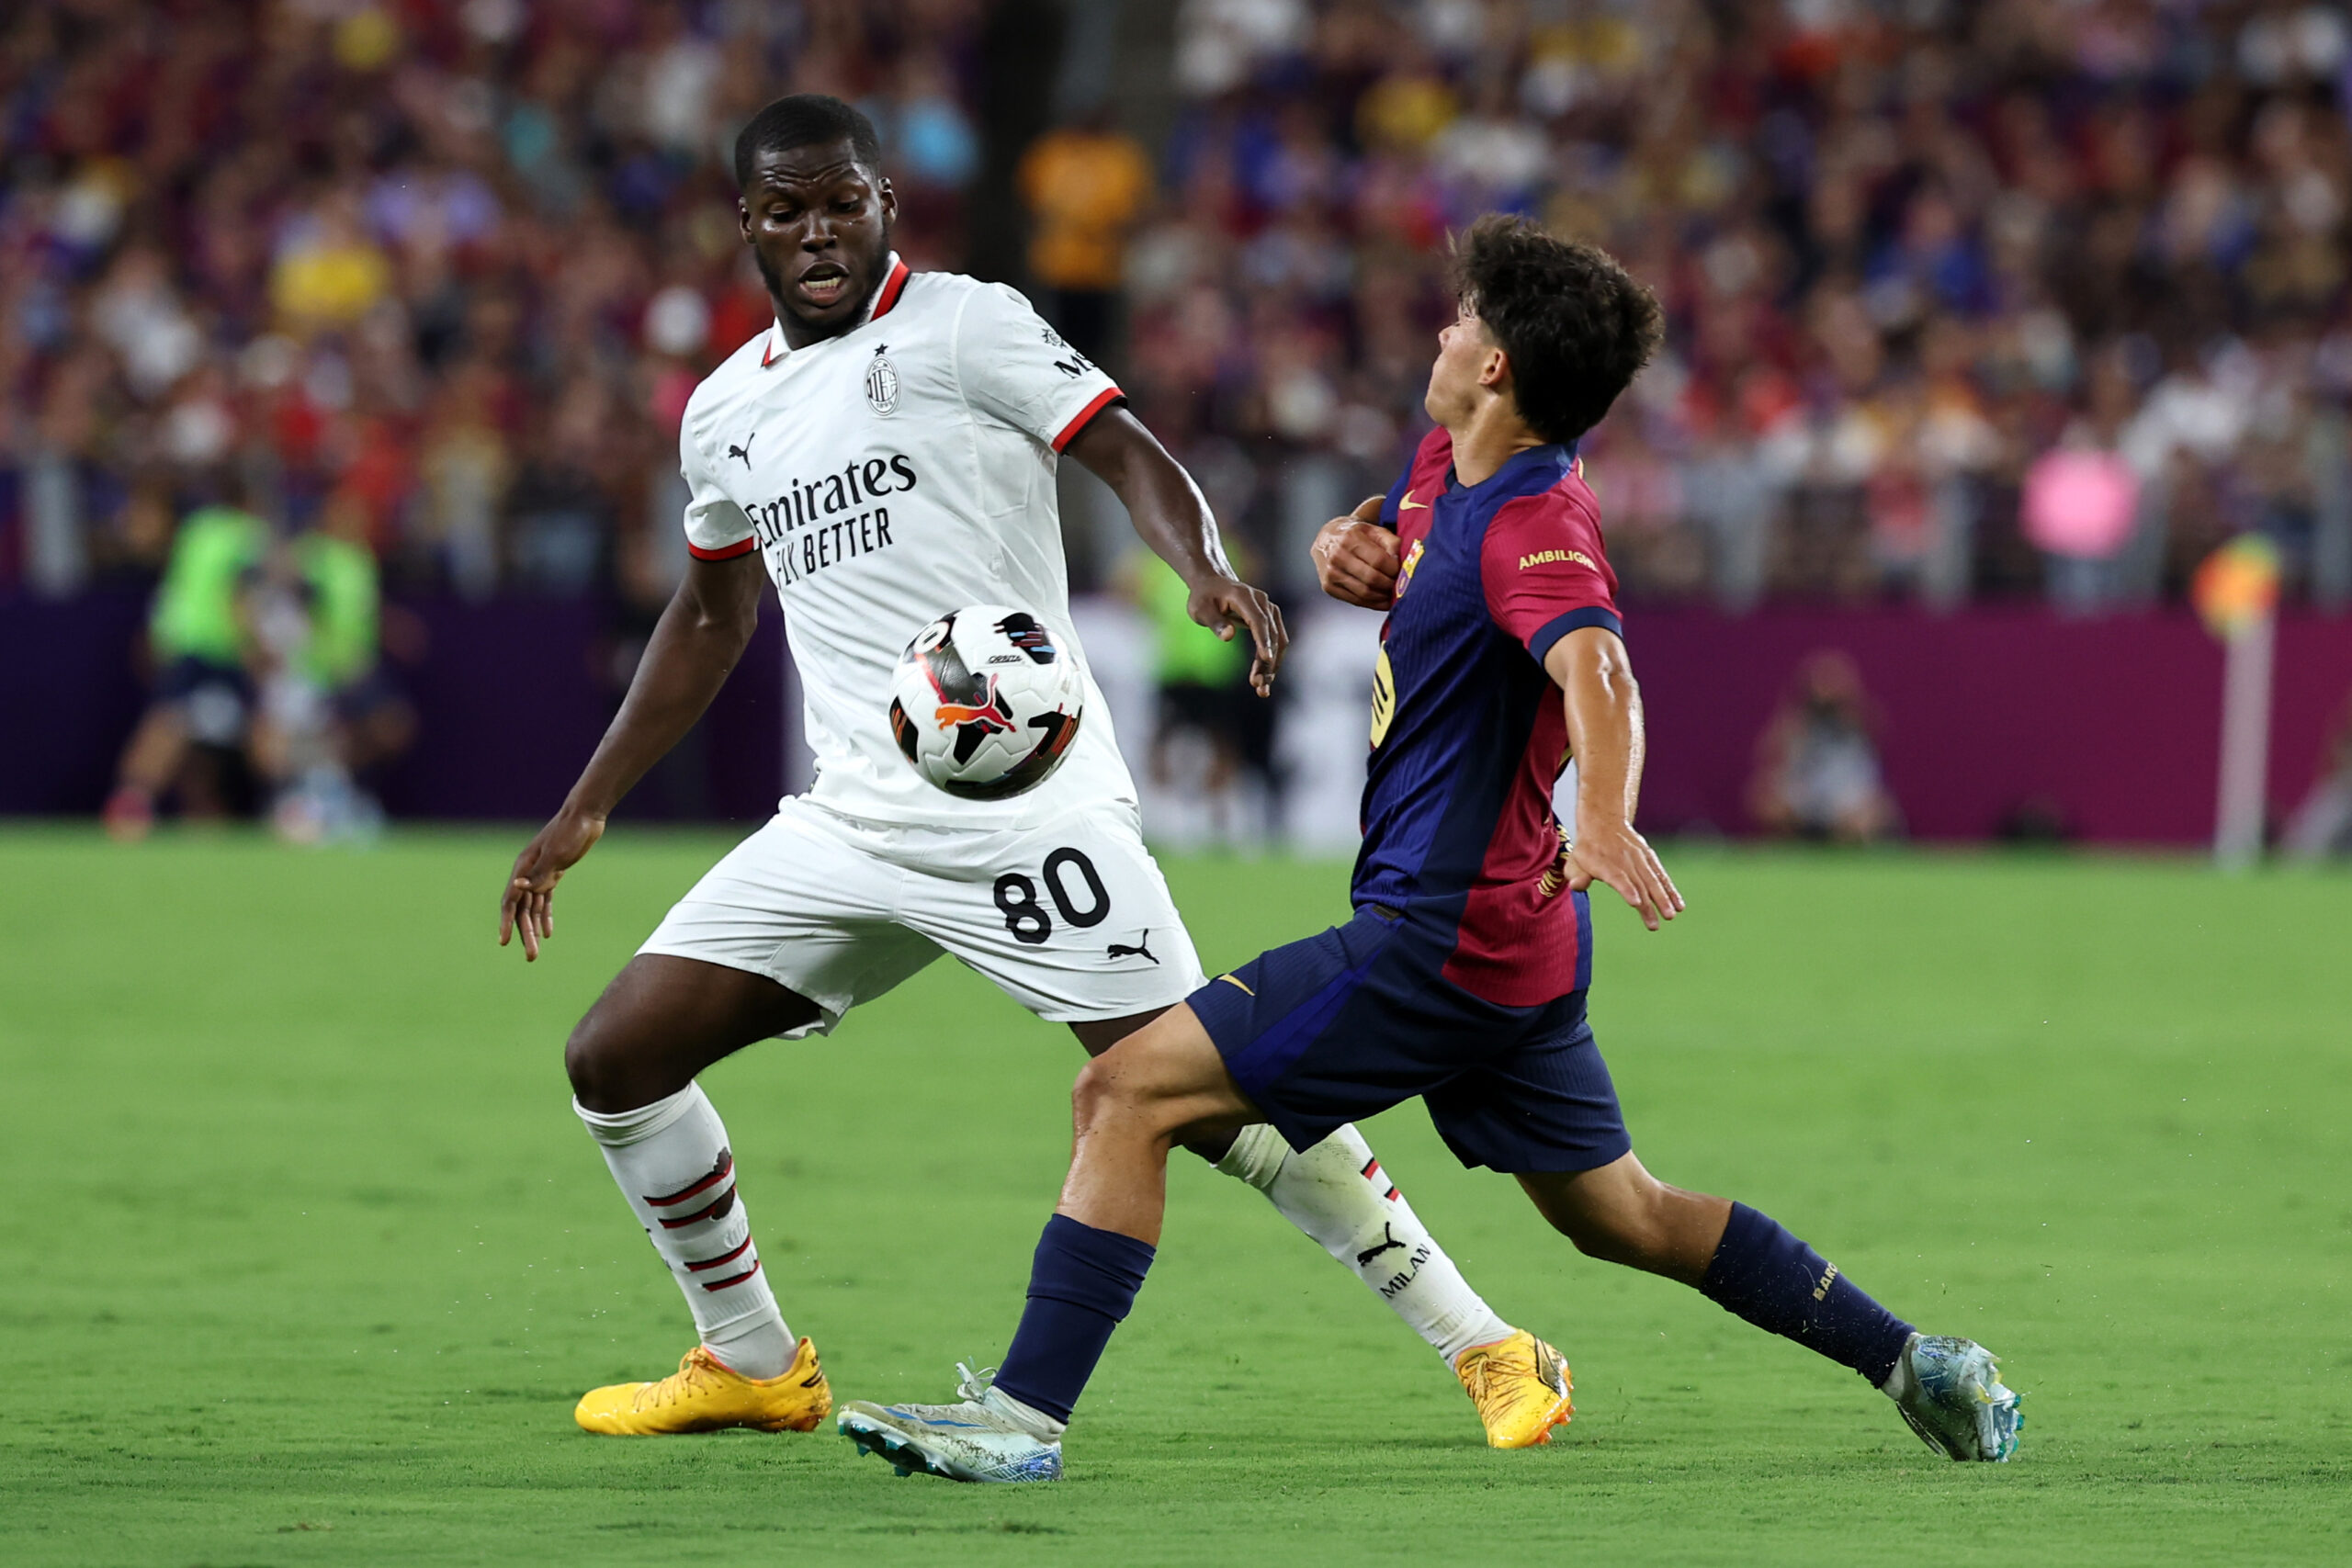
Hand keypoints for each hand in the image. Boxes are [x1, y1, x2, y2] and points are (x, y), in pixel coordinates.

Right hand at [499, 805, 605, 960]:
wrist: (586, 815)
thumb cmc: (570, 831)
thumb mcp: (556, 854)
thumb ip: (540, 873)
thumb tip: (518, 887)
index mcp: (523, 867)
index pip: (511, 900)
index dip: (507, 922)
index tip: (504, 942)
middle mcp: (527, 872)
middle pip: (522, 909)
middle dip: (525, 934)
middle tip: (531, 957)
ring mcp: (541, 873)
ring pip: (533, 907)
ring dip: (534, 929)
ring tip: (535, 953)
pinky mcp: (554, 873)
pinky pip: (545, 900)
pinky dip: (545, 916)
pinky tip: (547, 933)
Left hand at [1186, 576, 1288, 695]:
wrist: (1212, 584)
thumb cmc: (1203, 598)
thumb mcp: (1200, 609)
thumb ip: (1215, 622)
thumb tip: (1228, 636)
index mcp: (1244, 596)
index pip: (1258, 620)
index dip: (1263, 639)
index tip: (1266, 659)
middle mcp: (1262, 601)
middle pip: (1271, 633)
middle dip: (1267, 661)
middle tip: (1258, 685)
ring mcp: (1269, 609)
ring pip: (1278, 640)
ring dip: (1272, 665)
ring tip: (1261, 688)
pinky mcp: (1270, 619)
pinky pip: (1276, 641)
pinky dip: (1272, 660)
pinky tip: (1264, 678)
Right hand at [1311, 517, 1400, 609]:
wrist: (1326, 540)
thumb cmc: (1354, 535)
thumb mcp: (1373, 530)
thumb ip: (1391, 542)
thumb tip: (1400, 562)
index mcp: (1350, 538)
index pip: (1378, 560)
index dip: (1394, 569)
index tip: (1401, 571)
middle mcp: (1337, 556)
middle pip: (1371, 578)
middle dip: (1389, 584)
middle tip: (1399, 584)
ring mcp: (1331, 573)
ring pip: (1364, 593)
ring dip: (1382, 597)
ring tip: (1392, 593)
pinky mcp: (1328, 587)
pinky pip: (1355, 600)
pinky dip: (1372, 604)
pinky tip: (1382, 600)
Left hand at [1565, 819, 1683, 931]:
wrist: (1604, 821)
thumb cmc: (1587, 849)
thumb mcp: (1574, 860)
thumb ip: (1576, 874)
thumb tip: (1576, 886)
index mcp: (1605, 863)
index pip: (1617, 877)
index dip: (1627, 890)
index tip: (1636, 903)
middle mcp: (1624, 860)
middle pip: (1638, 884)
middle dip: (1648, 905)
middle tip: (1654, 925)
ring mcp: (1639, 858)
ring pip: (1653, 880)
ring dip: (1663, 898)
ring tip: (1671, 915)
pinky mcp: (1649, 857)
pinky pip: (1661, 874)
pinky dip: (1670, 889)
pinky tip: (1679, 905)